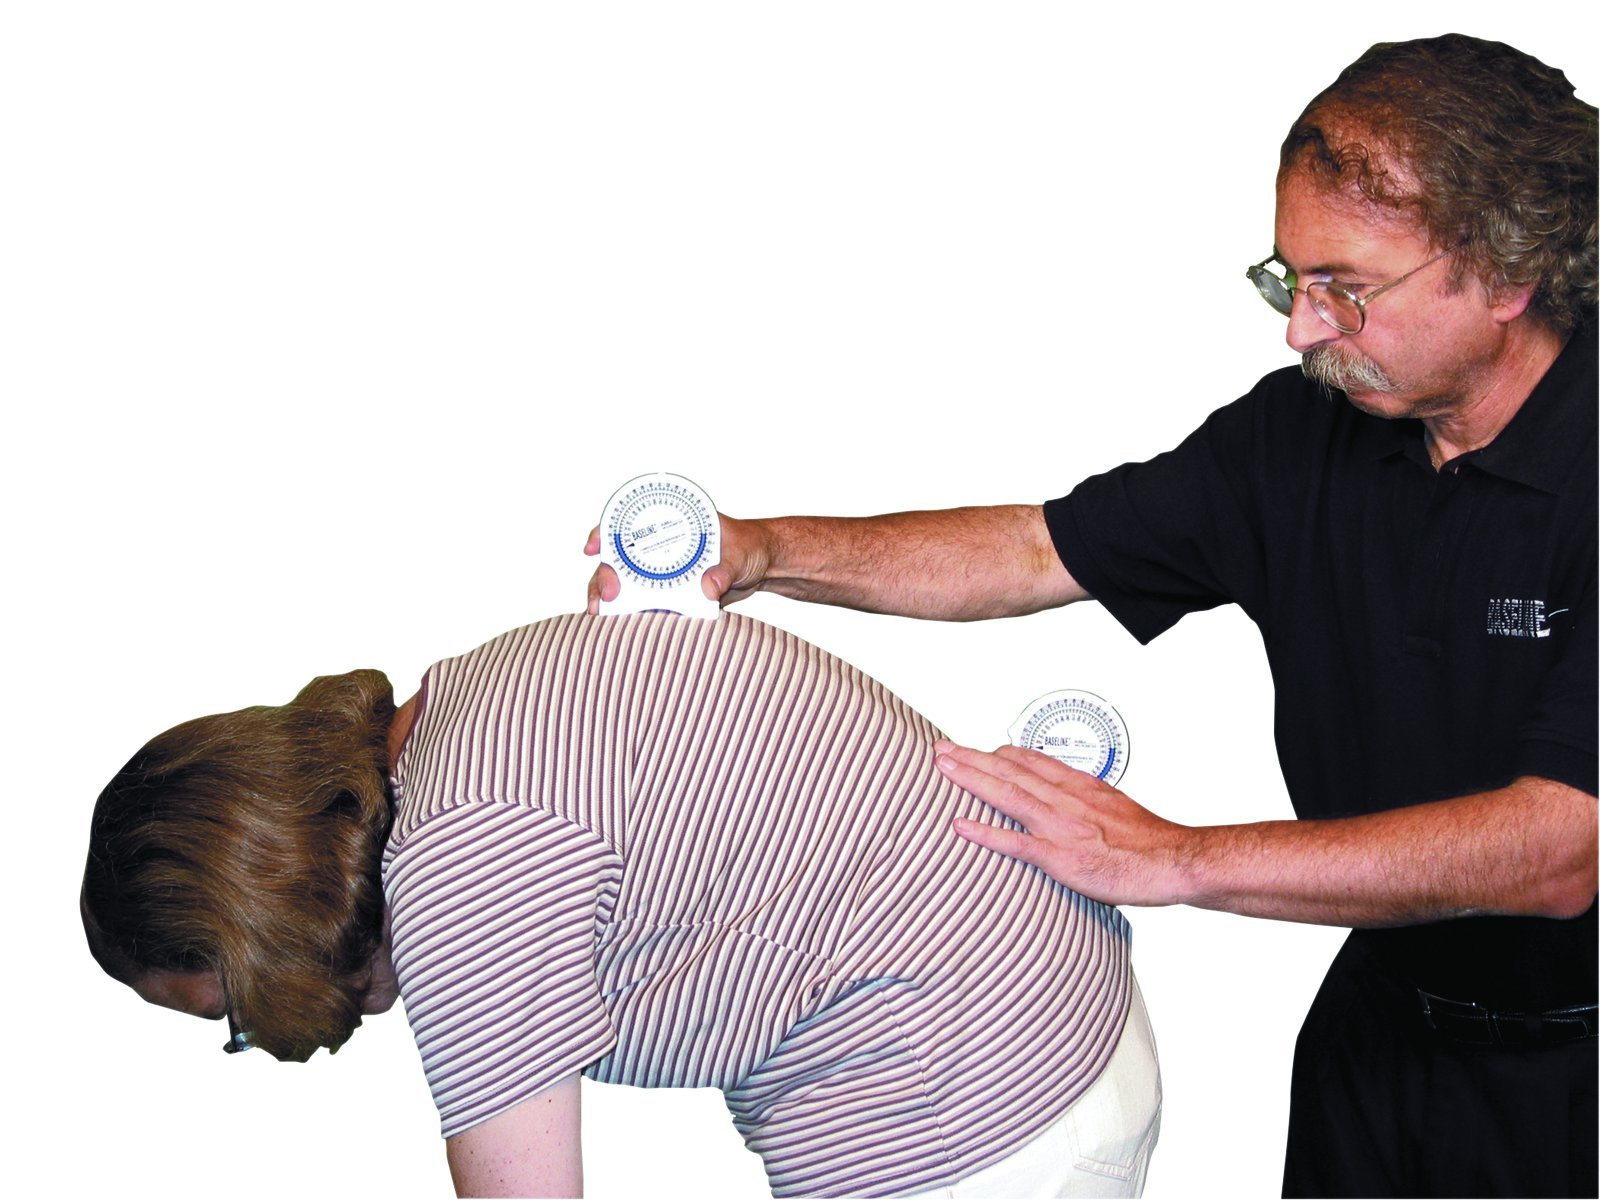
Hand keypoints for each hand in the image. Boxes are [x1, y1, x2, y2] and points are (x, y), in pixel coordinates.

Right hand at [585, 514, 770, 613]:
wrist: (763, 568)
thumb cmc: (749, 547)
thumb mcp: (739, 553)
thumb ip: (724, 570)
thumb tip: (708, 588)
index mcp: (671, 523)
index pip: (628, 523)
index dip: (604, 533)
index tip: (594, 548)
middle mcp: (660, 546)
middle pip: (618, 559)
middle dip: (603, 577)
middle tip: (605, 598)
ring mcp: (663, 571)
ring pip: (626, 584)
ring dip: (610, 600)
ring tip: (601, 618)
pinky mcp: (672, 594)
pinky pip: (646, 604)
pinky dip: (633, 615)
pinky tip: (621, 628)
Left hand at [937, 740, 1194, 906]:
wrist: (1174, 861)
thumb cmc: (1150, 842)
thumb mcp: (1116, 807)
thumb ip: (1088, 801)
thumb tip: (1070, 799)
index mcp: (1079, 788)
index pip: (1031, 762)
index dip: (998, 754)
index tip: (976, 749)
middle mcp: (1065, 800)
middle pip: (1010, 770)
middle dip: (972, 758)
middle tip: (942, 749)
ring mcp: (1060, 827)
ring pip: (1007, 794)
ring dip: (971, 779)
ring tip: (942, 768)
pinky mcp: (1060, 857)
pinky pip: (1015, 843)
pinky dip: (985, 832)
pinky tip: (961, 825)